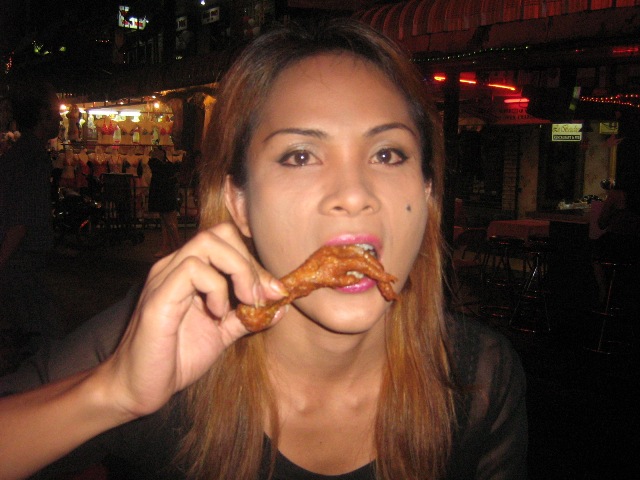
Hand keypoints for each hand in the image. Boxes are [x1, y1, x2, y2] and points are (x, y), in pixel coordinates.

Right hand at [97, 222, 285, 419]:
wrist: (138, 388)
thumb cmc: (176, 359)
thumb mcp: (222, 333)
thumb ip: (247, 317)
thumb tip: (281, 305)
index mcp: (190, 271)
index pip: (228, 241)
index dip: (256, 262)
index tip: (275, 292)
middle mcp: (175, 266)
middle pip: (221, 233)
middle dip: (250, 263)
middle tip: (261, 296)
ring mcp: (165, 277)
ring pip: (208, 243)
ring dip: (238, 271)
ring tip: (244, 302)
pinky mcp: (158, 296)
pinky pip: (193, 270)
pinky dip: (216, 289)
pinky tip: (218, 314)